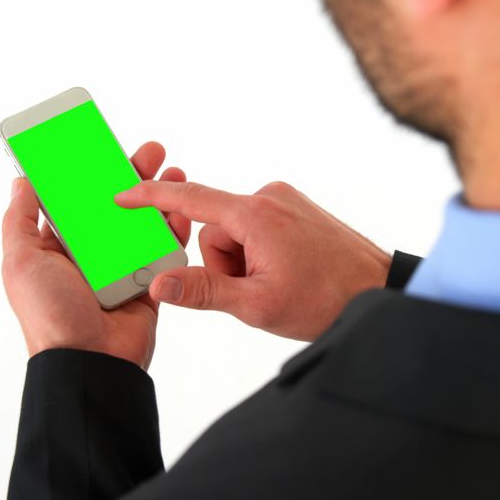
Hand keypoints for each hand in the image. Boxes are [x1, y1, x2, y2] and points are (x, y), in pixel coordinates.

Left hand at [1, 142, 190, 369]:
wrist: (90, 362)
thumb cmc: (50, 315)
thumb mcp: (20, 263)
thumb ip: (18, 220)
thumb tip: (22, 180)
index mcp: (57, 248)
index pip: (75, 201)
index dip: (89, 174)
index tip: (105, 148)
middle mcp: (89, 256)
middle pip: (114, 206)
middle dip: (132, 177)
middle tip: (150, 152)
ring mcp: (121, 269)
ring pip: (142, 224)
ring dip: (159, 197)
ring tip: (173, 173)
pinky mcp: (149, 284)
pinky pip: (164, 252)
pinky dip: (174, 230)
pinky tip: (183, 209)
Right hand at [115, 181, 390, 341]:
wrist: (378, 291)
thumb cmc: (325, 300)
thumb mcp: (257, 305)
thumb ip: (203, 291)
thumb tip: (157, 284)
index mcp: (255, 215)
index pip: (190, 199)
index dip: (150, 198)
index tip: (120, 195)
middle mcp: (269, 196)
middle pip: (215, 230)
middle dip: (224, 264)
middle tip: (256, 291)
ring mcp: (284, 199)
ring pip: (235, 232)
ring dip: (243, 261)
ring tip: (278, 283)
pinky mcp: (295, 206)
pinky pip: (256, 227)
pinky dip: (259, 252)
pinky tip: (286, 271)